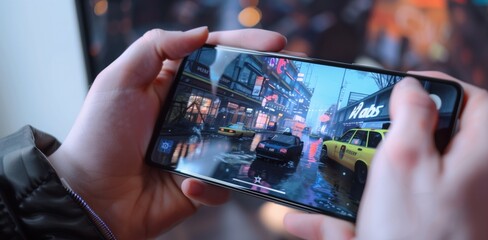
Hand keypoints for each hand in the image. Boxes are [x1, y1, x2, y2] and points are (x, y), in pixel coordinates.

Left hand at [48, 27, 285, 238]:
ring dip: (249, 138)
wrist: (92, 196)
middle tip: (289, 78)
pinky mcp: (201, 181)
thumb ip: (156, 48)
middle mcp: (191, 114)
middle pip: (236, 94)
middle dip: (263, 88)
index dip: (245, 46)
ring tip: (259, 133)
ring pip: (240, 139)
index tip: (275, 42)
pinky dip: (209, 185)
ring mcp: (199, 148)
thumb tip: (203, 33)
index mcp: (173, 86)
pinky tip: (187, 183)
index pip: (214, 57)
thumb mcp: (119, 81)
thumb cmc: (101, 136)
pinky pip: (223, 182)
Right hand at [284, 72, 487, 238]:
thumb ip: (411, 113)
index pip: (473, 99)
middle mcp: (477, 185)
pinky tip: (318, 223)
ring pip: (411, 180)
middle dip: (395, 134)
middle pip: (439, 140)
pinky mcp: (437, 235)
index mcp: (482, 157)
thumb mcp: (405, 160)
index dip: (439, 85)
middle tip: (367, 133)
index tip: (406, 86)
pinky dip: (363, 212)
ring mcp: (458, 214)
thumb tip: (413, 87)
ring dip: (371, 176)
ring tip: (338, 177)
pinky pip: (396, 214)